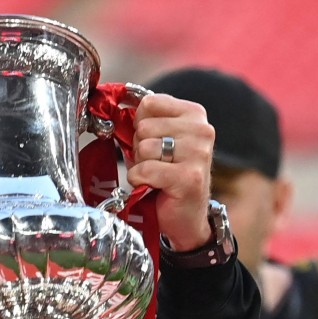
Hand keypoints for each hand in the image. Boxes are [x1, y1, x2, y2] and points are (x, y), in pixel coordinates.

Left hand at [126, 93, 214, 250]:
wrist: (185, 215)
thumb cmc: (166, 174)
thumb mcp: (157, 139)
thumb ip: (143, 120)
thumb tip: (116, 106)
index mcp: (194, 114)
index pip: (149, 103)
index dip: (140, 124)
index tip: (152, 141)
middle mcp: (202, 130)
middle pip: (143, 126)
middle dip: (140, 148)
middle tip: (156, 163)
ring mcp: (198, 153)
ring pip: (143, 148)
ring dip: (141, 165)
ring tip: (157, 174)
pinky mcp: (189, 177)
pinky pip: (145, 170)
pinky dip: (140, 180)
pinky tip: (155, 185)